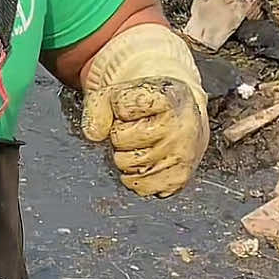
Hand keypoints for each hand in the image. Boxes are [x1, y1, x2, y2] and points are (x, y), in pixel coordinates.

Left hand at [81, 24, 207, 198]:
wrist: (184, 111)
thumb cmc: (151, 103)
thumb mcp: (123, 91)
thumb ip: (97, 106)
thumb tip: (93, 135)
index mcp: (167, 99)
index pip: (122, 107)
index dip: (118, 108)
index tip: (130, 106)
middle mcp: (179, 128)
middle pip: (120, 141)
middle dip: (120, 136)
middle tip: (136, 128)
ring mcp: (181, 155)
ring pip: (128, 167)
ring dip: (127, 157)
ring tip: (143, 143)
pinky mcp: (179, 178)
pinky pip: (141, 187)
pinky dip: (137, 178)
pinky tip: (147, 161)